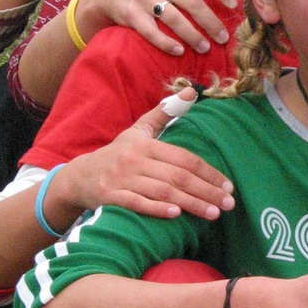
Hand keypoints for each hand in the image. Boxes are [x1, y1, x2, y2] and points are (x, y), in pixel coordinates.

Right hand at [53, 89, 234, 220]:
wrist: (79, 177)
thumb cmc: (117, 154)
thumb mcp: (139, 131)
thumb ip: (165, 112)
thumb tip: (192, 92)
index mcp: (145, 144)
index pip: (184, 158)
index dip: (208, 172)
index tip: (228, 186)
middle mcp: (134, 160)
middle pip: (178, 176)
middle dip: (206, 191)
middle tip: (228, 205)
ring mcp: (121, 179)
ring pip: (162, 191)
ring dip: (190, 203)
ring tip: (213, 214)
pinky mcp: (110, 197)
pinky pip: (136, 203)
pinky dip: (156, 208)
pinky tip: (176, 215)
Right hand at [77, 0, 239, 55]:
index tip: (233, 6)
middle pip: (194, 3)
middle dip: (212, 23)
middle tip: (223, 38)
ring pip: (175, 20)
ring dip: (194, 37)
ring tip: (205, 48)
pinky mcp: (132, 14)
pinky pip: (152, 32)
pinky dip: (166, 43)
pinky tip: (180, 51)